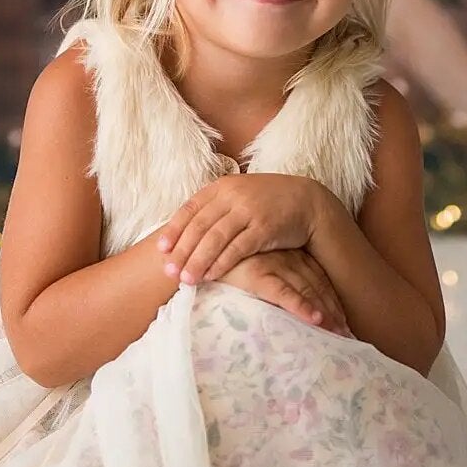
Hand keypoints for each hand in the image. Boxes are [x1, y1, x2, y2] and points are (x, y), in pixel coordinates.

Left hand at [156, 174, 326, 287]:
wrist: (306, 201)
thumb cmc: (267, 202)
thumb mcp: (238, 196)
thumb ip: (215, 208)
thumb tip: (185, 230)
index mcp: (222, 187)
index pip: (190, 209)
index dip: (174, 230)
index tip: (160, 249)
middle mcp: (232, 196)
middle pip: (199, 226)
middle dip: (182, 251)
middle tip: (168, 272)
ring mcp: (248, 210)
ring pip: (215, 239)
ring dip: (197, 261)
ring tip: (185, 280)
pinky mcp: (264, 227)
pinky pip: (238, 248)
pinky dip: (222, 263)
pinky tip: (211, 276)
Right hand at [213, 248, 354, 336]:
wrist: (196, 254)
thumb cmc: (225, 263)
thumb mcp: (256, 266)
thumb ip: (276, 275)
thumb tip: (297, 300)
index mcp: (288, 253)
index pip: (319, 279)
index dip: (334, 301)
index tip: (346, 323)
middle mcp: (285, 256)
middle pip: (318, 286)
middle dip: (334, 312)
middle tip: (348, 336)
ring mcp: (271, 264)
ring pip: (307, 290)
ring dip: (325, 313)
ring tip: (338, 335)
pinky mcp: (255, 274)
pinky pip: (284, 293)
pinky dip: (301, 306)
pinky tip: (315, 320)